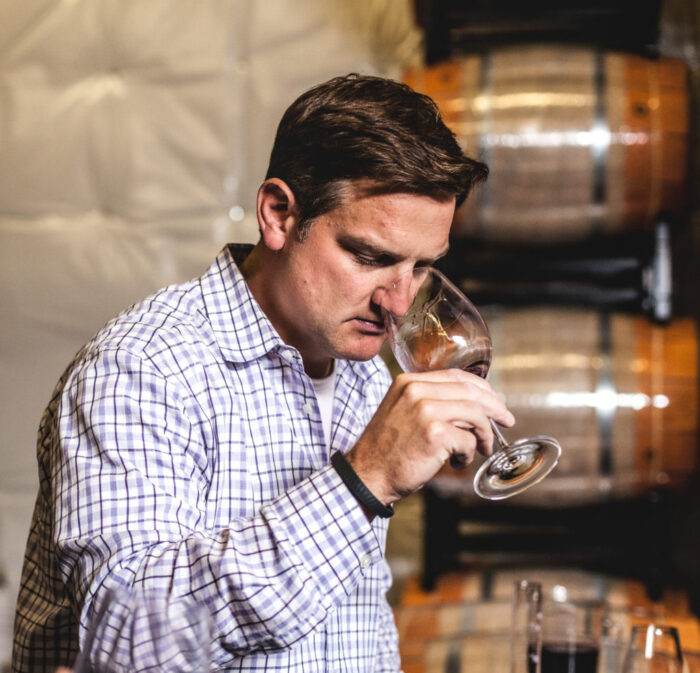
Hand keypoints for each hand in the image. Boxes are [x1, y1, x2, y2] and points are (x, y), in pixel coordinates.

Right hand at [347, 369, 513, 504]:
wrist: (367, 474)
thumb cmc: (387, 450)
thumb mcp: (403, 412)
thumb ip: (430, 401)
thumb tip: (473, 405)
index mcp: (409, 382)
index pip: (457, 375)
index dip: (482, 389)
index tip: (495, 402)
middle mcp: (416, 390)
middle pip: (471, 391)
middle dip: (495, 408)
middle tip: (506, 421)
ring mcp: (425, 410)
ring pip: (475, 414)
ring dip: (484, 434)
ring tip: (481, 448)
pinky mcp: (434, 433)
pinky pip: (467, 440)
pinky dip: (467, 454)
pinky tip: (455, 462)